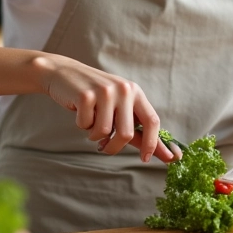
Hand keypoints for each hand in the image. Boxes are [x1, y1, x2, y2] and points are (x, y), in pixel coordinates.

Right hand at [33, 54, 172, 163]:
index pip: (152, 121)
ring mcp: (105, 91)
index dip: (152, 143)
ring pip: (104, 132)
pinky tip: (80, 112)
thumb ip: (139, 132)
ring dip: (94, 135)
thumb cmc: (96, 97)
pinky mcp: (86, 95)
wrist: (64, 74)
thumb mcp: (119, 109)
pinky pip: (86, 126)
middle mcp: (124, 89)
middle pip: (127, 133)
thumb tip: (168, 156)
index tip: (145, 159)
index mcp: (136, 92)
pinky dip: (82, 125)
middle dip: (114, 147)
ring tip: (90, 121)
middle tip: (104, 147)